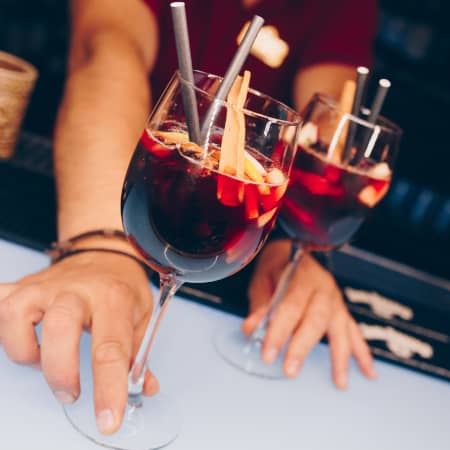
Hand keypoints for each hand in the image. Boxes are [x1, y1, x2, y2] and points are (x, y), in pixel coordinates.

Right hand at [0, 251, 157, 433]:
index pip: (111, 348)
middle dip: (60, 371)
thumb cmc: (122, 286)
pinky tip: (21, 336)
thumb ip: (139, 354)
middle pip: (58, 327)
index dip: (109, 389)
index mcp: (114, 298)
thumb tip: (144, 388)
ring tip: (45, 357)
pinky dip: (3, 328)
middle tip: (70, 393)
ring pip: (16, 315)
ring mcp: (46, 286)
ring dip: (25, 350)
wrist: (104, 253)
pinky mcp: (23, 286)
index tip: (108, 420)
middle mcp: (78, 290)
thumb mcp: (141, 316)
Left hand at [243, 239, 375, 387]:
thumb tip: (250, 329)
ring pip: (339, 327)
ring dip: (339, 356)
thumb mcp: (262, 279)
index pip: (290, 306)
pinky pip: (354, 330)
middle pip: (315, 319)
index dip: (279, 331)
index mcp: (301, 275)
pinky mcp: (341, 308)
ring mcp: (336, 298)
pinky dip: (362, 352)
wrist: (294, 248)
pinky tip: (368, 372)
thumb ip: (260, 304)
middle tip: (290, 370)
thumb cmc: (275, 265)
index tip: (268, 354)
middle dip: (302, 346)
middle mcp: (323, 286)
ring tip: (339, 382)